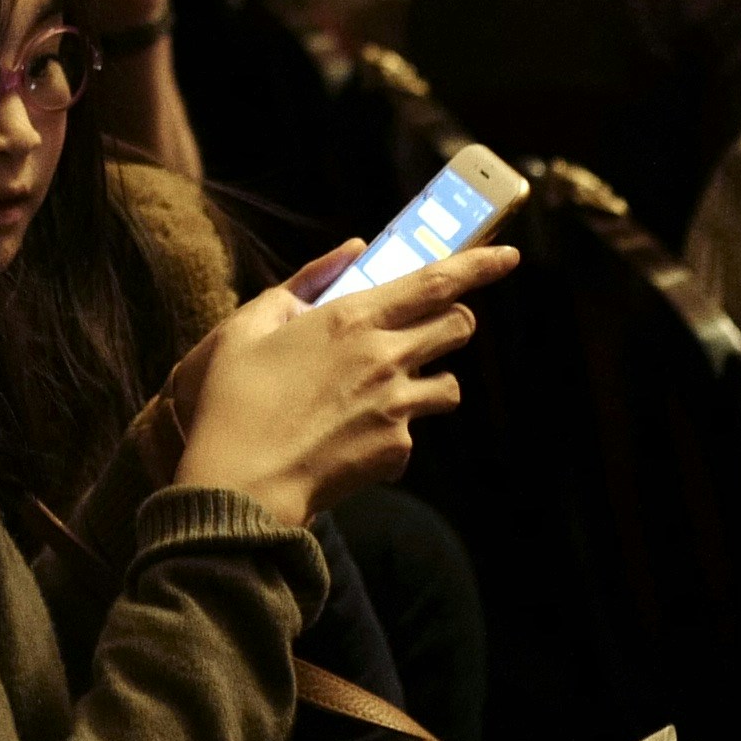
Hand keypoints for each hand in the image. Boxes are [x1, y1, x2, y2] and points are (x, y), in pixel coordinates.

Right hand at [169, 242, 511, 522]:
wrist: (238, 486)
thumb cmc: (232, 403)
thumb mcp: (246, 328)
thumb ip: (300, 284)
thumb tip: (347, 254)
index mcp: (350, 319)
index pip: (436, 281)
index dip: (480, 264)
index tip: (508, 256)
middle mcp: (384, 358)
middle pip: (459, 327)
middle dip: (452, 322)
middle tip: (424, 331)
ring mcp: (396, 407)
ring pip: (450, 387)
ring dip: (428, 384)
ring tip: (382, 396)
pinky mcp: (397, 450)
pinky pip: (414, 435)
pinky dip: (394, 435)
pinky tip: (351, 440)